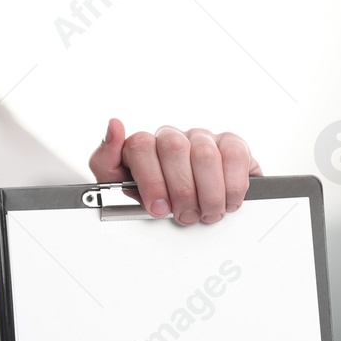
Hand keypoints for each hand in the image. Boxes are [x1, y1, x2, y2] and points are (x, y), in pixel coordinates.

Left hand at [88, 118, 260, 224]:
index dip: (150, 181)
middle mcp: (172, 138)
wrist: (183, 202)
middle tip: (185, 214)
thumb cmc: (149, 194)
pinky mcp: (231, 144)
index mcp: (143, 145)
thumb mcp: (115, 185)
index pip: (141, 146)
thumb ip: (105, 159)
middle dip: (181, 191)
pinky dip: (232, 184)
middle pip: (174, 150)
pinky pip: (234, 155)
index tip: (158, 207)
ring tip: (206, 212)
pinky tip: (227, 199)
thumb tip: (114, 126)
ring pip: (205, 155)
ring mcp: (201, 138)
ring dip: (208, 193)